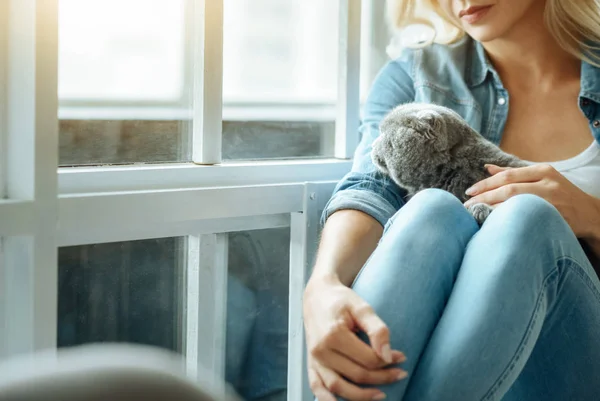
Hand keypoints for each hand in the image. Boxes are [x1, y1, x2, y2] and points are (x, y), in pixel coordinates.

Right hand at [303, 275, 407, 400]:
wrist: (317, 294)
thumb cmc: (340, 299)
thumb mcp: (362, 307)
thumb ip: (377, 329)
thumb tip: (387, 354)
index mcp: (333, 334)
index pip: (367, 359)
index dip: (387, 361)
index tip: (401, 357)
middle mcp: (320, 350)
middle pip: (356, 374)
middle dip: (382, 377)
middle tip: (400, 373)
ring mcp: (314, 358)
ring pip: (339, 386)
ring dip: (361, 395)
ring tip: (381, 394)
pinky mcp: (311, 362)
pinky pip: (317, 387)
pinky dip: (326, 400)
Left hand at [464, 164, 599, 237]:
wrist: (591, 214)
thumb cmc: (561, 195)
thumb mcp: (541, 178)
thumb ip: (515, 174)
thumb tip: (487, 167)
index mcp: (543, 170)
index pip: (507, 176)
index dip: (485, 184)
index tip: (469, 192)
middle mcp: (548, 182)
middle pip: (508, 188)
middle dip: (484, 197)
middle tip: (467, 206)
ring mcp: (552, 200)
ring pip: (515, 202)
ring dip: (491, 209)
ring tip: (474, 214)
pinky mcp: (554, 217)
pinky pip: (524, 217)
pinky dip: (506, 219)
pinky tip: (492, 223)